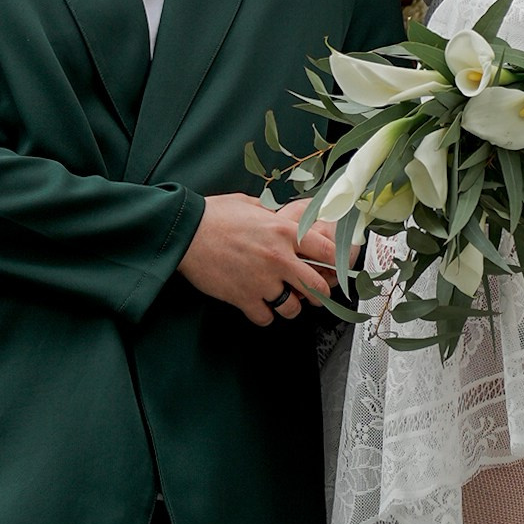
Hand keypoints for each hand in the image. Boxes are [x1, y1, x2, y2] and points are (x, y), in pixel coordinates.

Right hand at [178, 194, 338, 326]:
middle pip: (317, 287)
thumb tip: (282, 218)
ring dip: (290, 307)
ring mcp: (262, 281)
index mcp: (285, 231)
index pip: (328, 252)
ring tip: (282, 300)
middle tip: (312, 294)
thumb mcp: (252, 205)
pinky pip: (266, 318)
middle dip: (318, 294)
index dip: (336, 263)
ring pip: (292, 309)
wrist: (186, 232)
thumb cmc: (215, 215)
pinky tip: (259, 305)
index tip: (337, 270)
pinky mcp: (244, 298)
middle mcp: (279, 258)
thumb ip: (272, 215)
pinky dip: (264, 315)